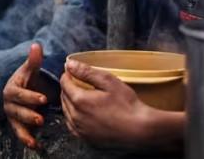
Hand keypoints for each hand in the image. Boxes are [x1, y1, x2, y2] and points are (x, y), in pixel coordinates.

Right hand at [3, 43, 47, 149]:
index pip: (19, 94)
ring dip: (25, 131)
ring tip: (35, 139)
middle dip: (28, 115)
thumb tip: (36, 45)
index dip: (30, 97)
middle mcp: (9, 103)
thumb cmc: (27, 79)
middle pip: (17, 111)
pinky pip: (20, 134)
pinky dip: (27, 140)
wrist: (21, 90)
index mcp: (11, 89)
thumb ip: (33, 60)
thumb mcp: (29, 69)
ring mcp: (12, 115)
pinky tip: (36, 145)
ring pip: (17, 124)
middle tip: (41, 119)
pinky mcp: (17, 125)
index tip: (43, 99)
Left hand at [60, 58, 183, 147]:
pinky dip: (74, 117)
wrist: (140, 130)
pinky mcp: (86, 139)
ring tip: (81, 95)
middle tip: (77, 81)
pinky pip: (72, 126)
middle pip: (64, 97)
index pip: (65, 83)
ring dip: (70, 102)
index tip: (73, 71)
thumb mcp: (108, 82)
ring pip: (67, 112)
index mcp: (79, 100)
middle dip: (68, 87)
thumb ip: (86, 72)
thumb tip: (69, 64)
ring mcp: (80, 130)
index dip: (68, 74)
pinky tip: (82, 113)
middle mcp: (76, 117)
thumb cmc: (127, 106)